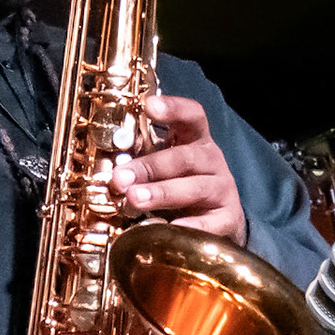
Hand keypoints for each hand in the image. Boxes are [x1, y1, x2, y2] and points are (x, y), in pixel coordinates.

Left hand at [109, 94, 246, 243]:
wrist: (218, 222)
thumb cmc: (181, 186)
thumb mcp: (164, 168)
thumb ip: (141, 162)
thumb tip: (107, 169)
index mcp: (195, 140)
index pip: (192, 116)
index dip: (173, 108)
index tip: (148, 106)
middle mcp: (211, 161)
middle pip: (184, 158)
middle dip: (149, 167)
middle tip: (120, 177)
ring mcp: (222, 189)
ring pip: (195, 188)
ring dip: (162, 193)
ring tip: (134, 199)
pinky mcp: (227, 219)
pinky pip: (209, 223)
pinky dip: (189, 226)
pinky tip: (168, 228)